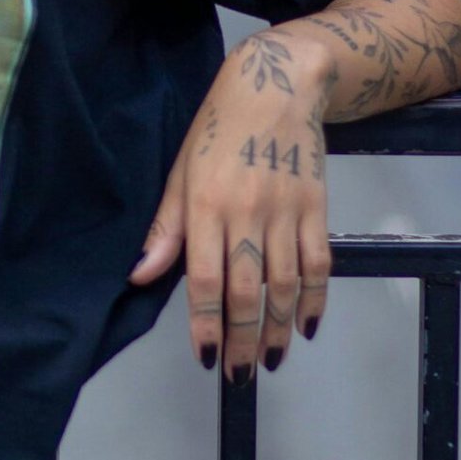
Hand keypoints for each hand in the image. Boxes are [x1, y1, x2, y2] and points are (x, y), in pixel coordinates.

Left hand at [127, 32, 332, 381]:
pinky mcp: (316, 206)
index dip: (207, 324)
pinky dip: (317, 299)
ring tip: (269, 360)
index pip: (206, 279)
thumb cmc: (218, 128)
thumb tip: (140, 273)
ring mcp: (286, 210)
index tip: (206, 357)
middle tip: (239, 375)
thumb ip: (165, 227)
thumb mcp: (180, 170)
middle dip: (244, 340)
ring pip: (286, 284)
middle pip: (249, 291)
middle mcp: (247, 211)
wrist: (277, 85)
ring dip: (278, 329)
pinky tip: (307, 326)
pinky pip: (320, 263)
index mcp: (206, 204)